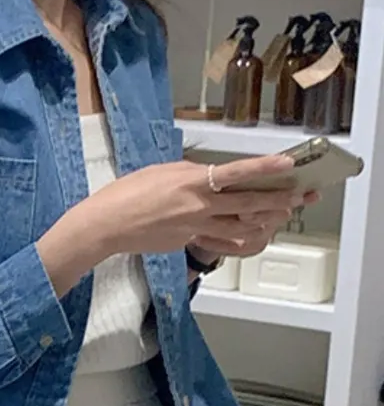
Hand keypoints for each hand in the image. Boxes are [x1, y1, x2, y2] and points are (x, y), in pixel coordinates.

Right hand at [81, 153, 306, 258]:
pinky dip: (237, 236)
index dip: (265, 168)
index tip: (288, 163)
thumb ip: (190, 173)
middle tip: (300, 197)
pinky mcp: (186, 242)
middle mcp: (198, 205)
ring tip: (280, 217)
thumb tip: (210, 176)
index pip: (237, 172)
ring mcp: (193, 227)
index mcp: (191, 181)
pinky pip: (218, 239)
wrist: (106, 225)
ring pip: (240, 226)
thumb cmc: (126, 193)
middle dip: (278, 200)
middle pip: (248, 203)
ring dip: (264, 221)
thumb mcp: (162, 171)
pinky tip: (248, 234)